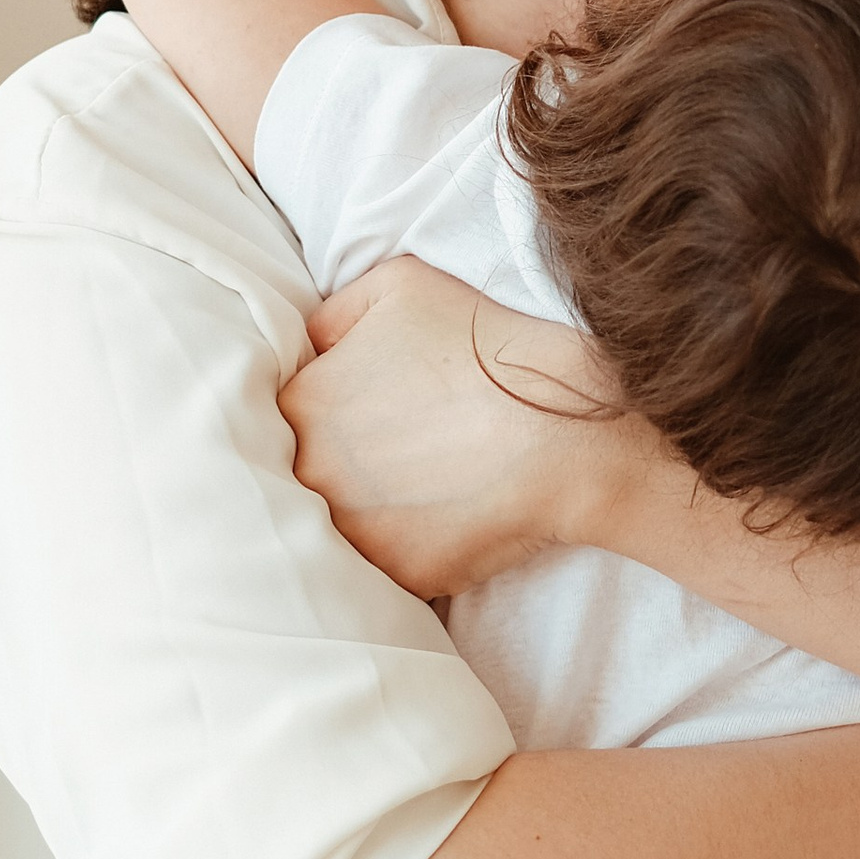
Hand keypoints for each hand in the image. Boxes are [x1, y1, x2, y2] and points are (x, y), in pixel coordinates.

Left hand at [280, 253, 642, 598]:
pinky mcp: (397, 574)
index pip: (294, 415)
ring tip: (435, 487)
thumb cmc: (487, 346)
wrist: (565, 426)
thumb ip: (334, 312)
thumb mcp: (401, 284)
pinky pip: (391, 565)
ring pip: (347, 525)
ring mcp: (353, 531)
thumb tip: (313, 346)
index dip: (341, 412)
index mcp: (303, 402)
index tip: (386, 412)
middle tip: (413, 450)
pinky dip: (417, 548)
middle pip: (313, 474)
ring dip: (378, 511)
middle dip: (353, 465)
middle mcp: (312, 472)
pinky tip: (456, 519)